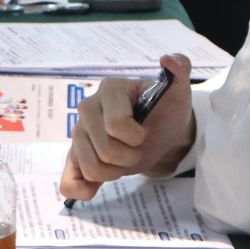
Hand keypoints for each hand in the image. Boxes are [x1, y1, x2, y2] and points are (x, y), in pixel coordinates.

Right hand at [59, 54, 196, 201]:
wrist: (159, 131)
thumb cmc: (164, 110)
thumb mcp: (178, 91)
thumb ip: (180, 70)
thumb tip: (170, 59)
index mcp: (110, 90)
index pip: (116, 125)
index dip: (137, 137)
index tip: (145, 132)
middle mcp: (87, 108)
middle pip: (104, 151)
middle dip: (129, 157)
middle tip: (138, 148)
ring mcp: (77, 133)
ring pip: (91, 169)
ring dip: (116, 172)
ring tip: (124, 158)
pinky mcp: (73, 156)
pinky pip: (69, 181)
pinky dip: (83, 189)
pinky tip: (94, 188)